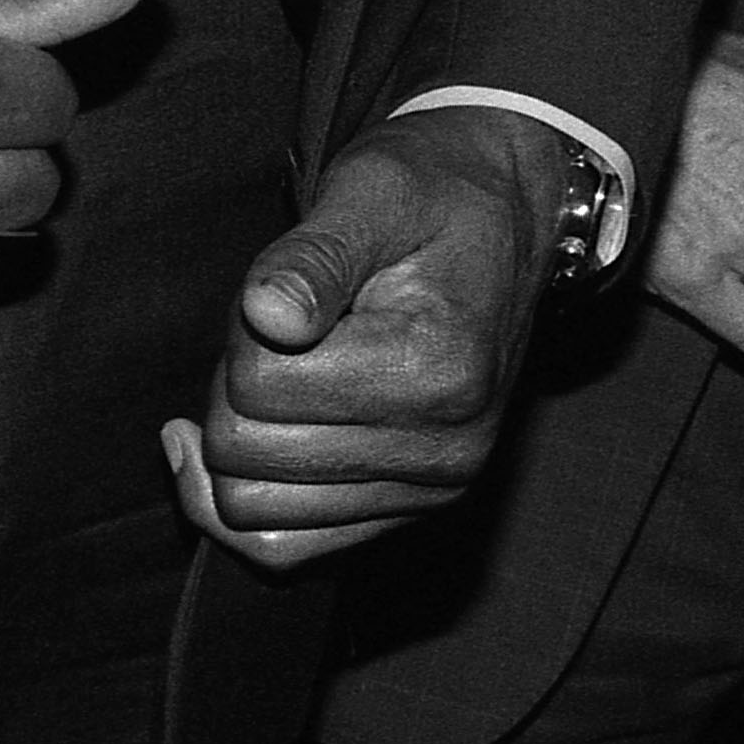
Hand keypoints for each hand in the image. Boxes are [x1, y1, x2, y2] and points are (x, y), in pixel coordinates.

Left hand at [171, 109, 566, 568]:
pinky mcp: (412, 510)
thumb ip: (310, 257)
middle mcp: (446, 451)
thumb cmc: (427, 195)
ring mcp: (433, 491)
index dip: (242, 330)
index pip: (254, 387)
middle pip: (245, 455)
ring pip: (251, 512)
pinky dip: (246, 500)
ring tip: (289, 372)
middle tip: (286, 328)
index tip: (288, 291)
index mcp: (436, 370)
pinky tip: (244, 435)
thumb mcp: (369, 193)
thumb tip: (264, 316)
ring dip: (242, 439)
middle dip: (235, 386)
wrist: (508, 217)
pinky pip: (287, 550)